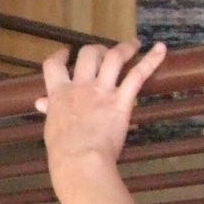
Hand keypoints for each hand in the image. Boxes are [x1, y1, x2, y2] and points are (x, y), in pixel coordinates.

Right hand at [37, 41, 166, 168]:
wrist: (79, 159)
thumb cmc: (62, 151)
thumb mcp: (51, 128)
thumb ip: (50, 110)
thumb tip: (41, 102)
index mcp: (60, 93)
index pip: (54, 65)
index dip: (60, 56)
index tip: (66, 53)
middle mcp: (81, 86)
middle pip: (87, 55)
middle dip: (96, 50)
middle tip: (103, 53)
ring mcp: (102, 91)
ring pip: (113, 58)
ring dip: (125, 48)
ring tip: (134, 43)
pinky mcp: (122, 100)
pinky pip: (138, 75)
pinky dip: (151, 60)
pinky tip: (161, 49)